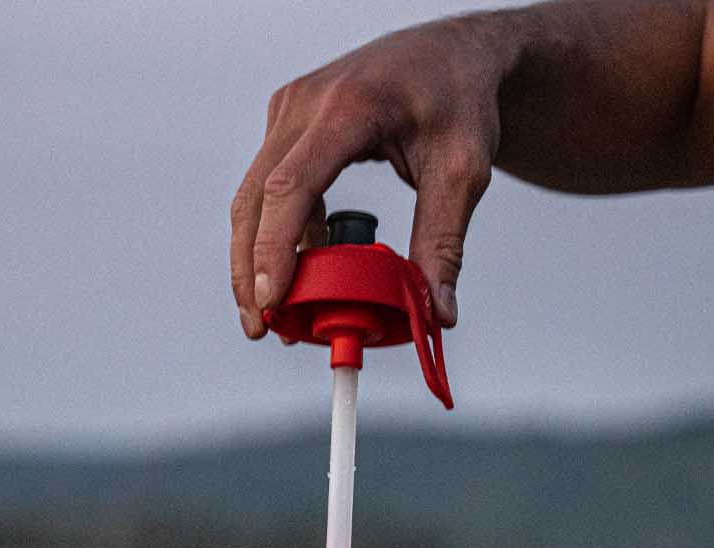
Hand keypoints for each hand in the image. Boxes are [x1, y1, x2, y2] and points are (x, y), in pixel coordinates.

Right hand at [229, 18, 503, 338]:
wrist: (451, 53)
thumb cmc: (460, 100)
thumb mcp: (463, 172)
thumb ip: (444, 243)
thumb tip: (436, 314)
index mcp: (348, 108)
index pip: (292, 185)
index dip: (274, 248)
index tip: (271, 302)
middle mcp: (305, 104)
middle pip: (255, 197)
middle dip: (250, 268)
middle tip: (260, 327)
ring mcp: (290, 110)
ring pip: (254, 195)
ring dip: (258, 255)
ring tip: (275, 313)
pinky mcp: (290, 123)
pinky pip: (272, 185)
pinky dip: (280, 231)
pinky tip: (303, 269)